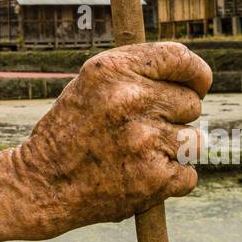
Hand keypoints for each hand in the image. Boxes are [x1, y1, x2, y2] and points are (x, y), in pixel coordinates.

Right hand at [12, 42, 210, 238]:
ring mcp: (144, 140)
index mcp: (114, 70)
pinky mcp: (154, 179)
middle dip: (175, 117)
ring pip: (195, 141)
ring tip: (141, 154)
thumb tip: (191, 75)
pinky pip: (189, 174)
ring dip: (176, 149)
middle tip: (144, 130)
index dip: (196, 73)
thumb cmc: (70, 129)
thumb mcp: (92, 84)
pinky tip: (140, 176)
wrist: (42, 183)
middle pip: (192, 104)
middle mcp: (131, 100)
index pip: (180, 58)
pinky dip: (171, 179)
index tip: (198, 84)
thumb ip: (137, 72)